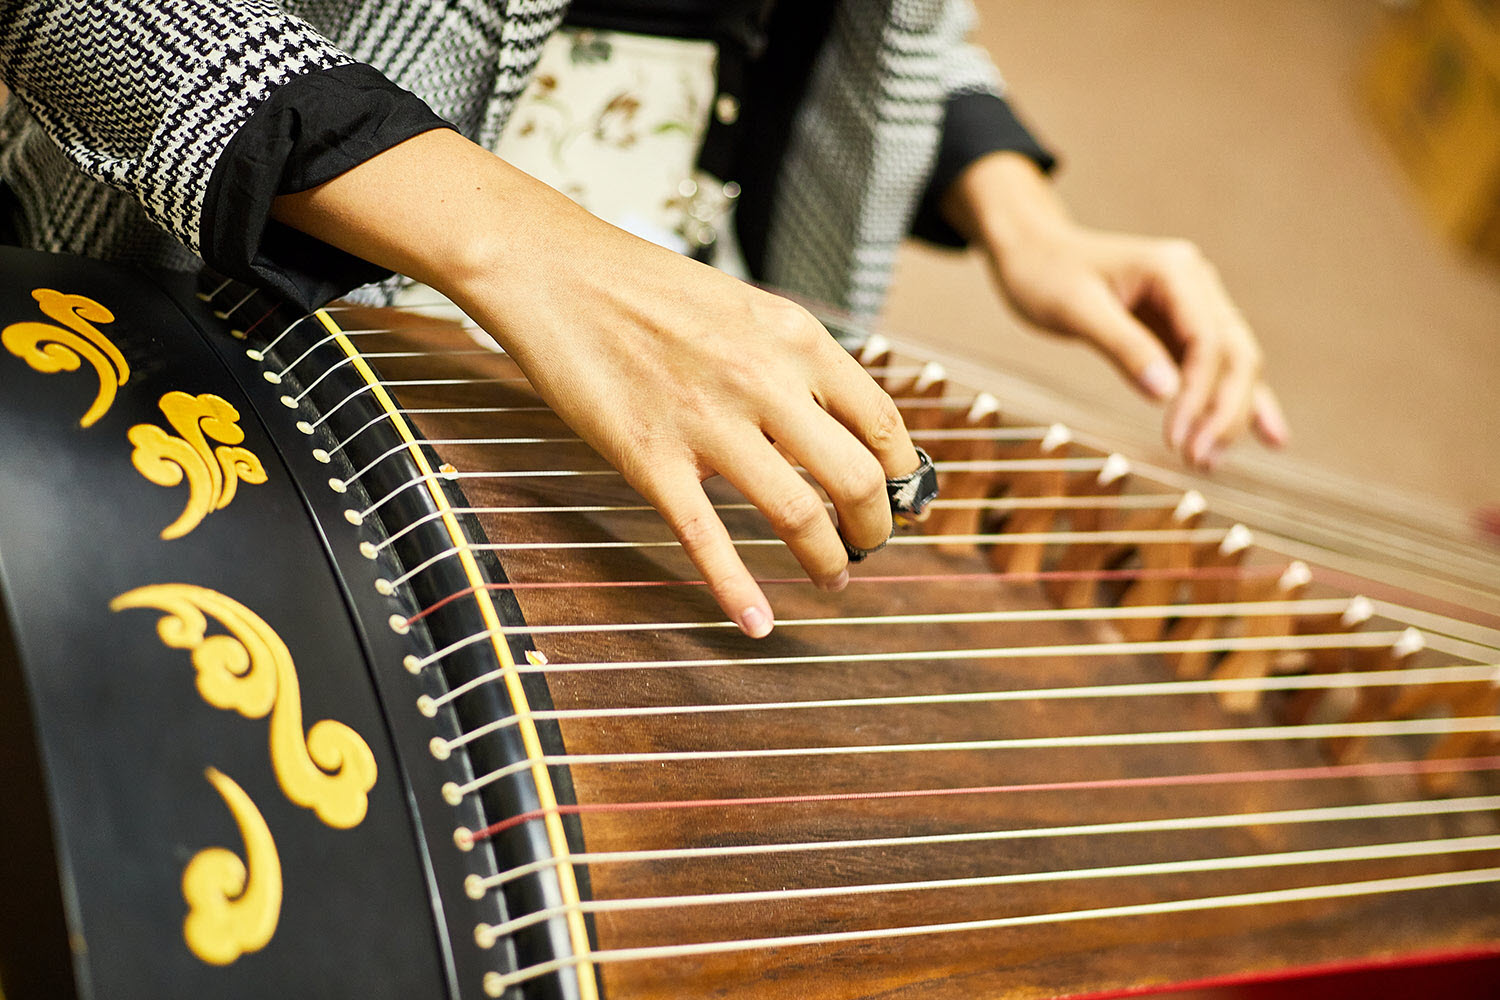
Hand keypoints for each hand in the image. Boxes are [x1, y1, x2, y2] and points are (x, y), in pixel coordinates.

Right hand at [275, 129, 918, 636]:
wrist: (554, 270)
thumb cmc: (645, 287)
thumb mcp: (744, 307)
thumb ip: (793, 362)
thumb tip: (838, 426)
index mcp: (794, 337)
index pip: (880, 420)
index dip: (902, 473)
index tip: (899, 498)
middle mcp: (763, 379)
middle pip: (856, 477)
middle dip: (875, 527)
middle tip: (869, 545)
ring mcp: (706, 422)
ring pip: (798, 514)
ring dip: (827, 560)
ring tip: (831, 577)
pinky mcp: (650, 458)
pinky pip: (707, 539)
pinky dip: (738, 590)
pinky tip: (757, 621)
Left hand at [942, 152, 1287, 468]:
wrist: (1032, 252)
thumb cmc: (1045, 274)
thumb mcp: (1074, 309)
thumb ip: (1122, 347)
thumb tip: (1167, 393)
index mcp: (1175, 270)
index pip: (1207, 340)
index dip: (1199, 394)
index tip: (1178, 439)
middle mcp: (1197, 283)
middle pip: (1234, 353)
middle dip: (1224, 410)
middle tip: (1200, 461)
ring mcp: (1194, 305)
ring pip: (1233, 363)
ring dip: (1229, 413)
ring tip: (1210, 461)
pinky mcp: (1182, 328)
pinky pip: (1217, 367)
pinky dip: (1238, 400)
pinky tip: (1268, 434)